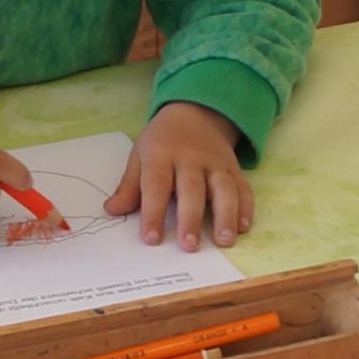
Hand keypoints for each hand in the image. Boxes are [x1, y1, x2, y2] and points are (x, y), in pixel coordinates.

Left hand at [109, 102, 252, 249]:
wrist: (196, 112)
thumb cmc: (163, 141)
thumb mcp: (140, 155)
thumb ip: (129, 186)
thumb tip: (112, 209)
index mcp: (161, 155)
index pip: (156, 186)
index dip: (154, 213)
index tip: (152, 239)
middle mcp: (190, 158)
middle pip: (192, 190)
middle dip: (191, 218)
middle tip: (189, 246)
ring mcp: (215, 163)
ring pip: (223, 189)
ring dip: (226, 215)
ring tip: (224, 240)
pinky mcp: (234, 168)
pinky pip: (243, 186)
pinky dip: (246, 206)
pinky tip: (244, 226)